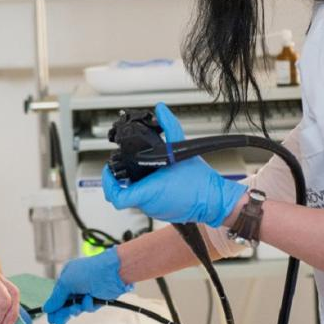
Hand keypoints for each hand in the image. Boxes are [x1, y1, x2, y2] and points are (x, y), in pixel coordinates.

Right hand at [42, 246, 131, 323]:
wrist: (112, 272)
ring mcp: (87, 291)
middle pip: (66, 303)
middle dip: (62, 312)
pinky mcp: (96, 298)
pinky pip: (88, 307)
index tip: (50, 317)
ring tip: (76, 309)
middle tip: (58, 322)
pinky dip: (88, 305)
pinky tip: (90, 299)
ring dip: (76, 309)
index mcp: (67, 276)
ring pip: (76, 307)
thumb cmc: (89, 271)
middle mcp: (76, 284)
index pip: (57, 294)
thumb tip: (47, 308)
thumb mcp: (67, 282)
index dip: (54, 306)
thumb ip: (56, 297)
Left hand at [102, 102, 246, 225]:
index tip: (108, 171)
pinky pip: (148, 202)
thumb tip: (162, 110)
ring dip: (135, 185)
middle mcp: (149, 204)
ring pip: (136, 198)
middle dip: (122, 180)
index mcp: (149, 191)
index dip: (108, 184)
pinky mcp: (162, 213)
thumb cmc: (199, 181)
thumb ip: (170, 127)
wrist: (215, 200)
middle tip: (123, 166)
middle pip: (125, 193)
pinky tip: (154, 180)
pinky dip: (147, 191)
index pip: (117, 197)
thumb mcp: (181, 149)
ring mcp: (155, 210)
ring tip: (139, 171)